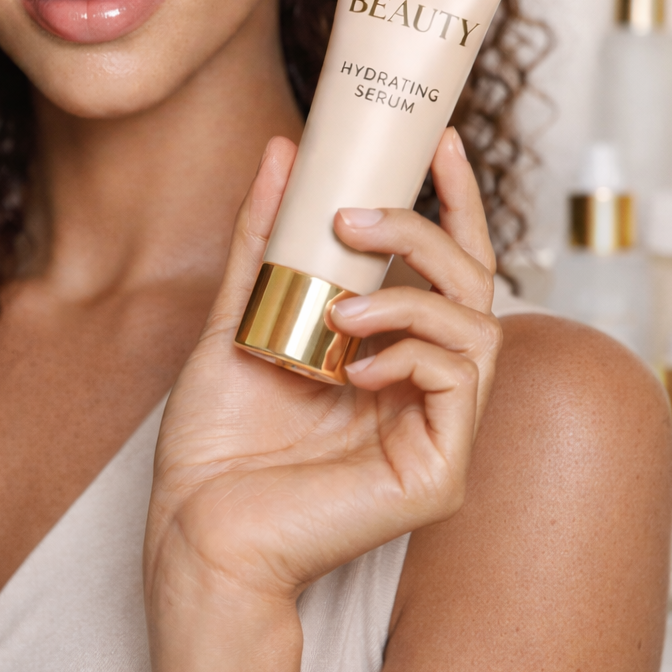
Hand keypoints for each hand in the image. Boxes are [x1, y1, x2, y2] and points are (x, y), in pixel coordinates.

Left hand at [144, 127, 501, 614]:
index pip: (444, 269)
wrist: (193, 528)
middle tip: (356, 215)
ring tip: (341, 308)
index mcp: (388, 353)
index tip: (435, 142)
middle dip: (428, 231)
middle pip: (474, 286)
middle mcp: (423, 388)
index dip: (452, 202)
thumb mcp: (239, 317)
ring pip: (479, 328)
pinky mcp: (440, 470)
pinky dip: (415, 352)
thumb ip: (264, 240)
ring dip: (412, 295)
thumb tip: (281, 152)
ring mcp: (437, 431)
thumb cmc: (215, 442)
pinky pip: (461, 381)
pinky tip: (357, 365)